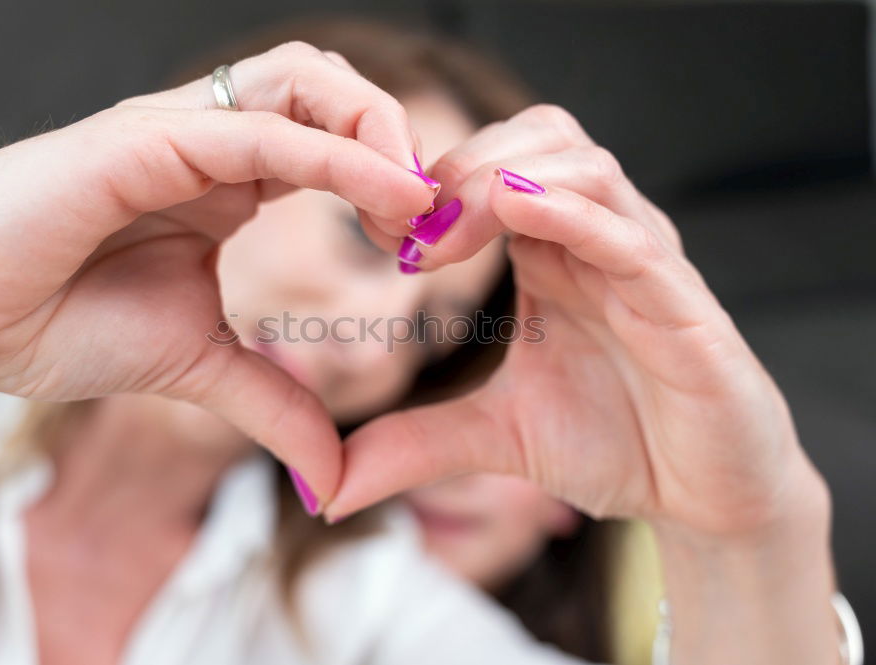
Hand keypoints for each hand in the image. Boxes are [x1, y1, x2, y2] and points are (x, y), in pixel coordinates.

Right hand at [0, 41, 435, 505]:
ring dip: (377, 128)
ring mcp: (174, 132)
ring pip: (302, 81)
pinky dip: (334, 154)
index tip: (429, 243)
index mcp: (226, 180)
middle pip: (327, 87)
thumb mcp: (199, 368)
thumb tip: (332, 479)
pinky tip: (384, 196)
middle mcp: (208, 142)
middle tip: (432, 212)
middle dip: (395, 135)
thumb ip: (274, 407)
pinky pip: (257, 129)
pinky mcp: (140, 142)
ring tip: (414, 199)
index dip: (390, 175)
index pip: (330, 136)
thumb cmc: (56, 327)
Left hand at [327, 104, 827, 539]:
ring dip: (506, 177)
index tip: (380, 233)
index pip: (498, 168)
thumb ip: (416, 444)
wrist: (706, 498)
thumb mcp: (495, 438)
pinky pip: (632, 238)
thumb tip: (328, 488)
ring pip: (586, 167)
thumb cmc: (615, 445)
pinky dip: (574, 216)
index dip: (433, 183)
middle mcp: (600, 243)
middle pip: (540, 138)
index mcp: (555, 255)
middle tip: (405, 230)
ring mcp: (646, 267)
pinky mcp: (686, 308)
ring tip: (444, 233)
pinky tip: (517, 214)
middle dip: (462, 166)